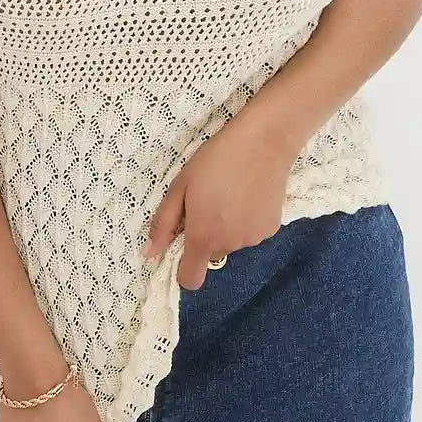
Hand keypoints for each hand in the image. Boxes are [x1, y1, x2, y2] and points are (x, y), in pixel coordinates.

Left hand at [142, 107, 297, 289]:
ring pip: (232, 242)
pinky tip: (250, 194)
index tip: (184, 244)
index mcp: (203, 237)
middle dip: (207, 235)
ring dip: (228, 227)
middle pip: (211, 254)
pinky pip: (251, 232)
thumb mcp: (180, 186)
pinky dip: (247, 220)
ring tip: (231, 193)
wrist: (263, 143)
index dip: (184, 268)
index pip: (190, 279)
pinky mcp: (272, 229)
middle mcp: (229, 245)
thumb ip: (163, 223)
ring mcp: (254, 239)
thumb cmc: (214, 160)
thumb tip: (149, 254)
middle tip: (209, 201)